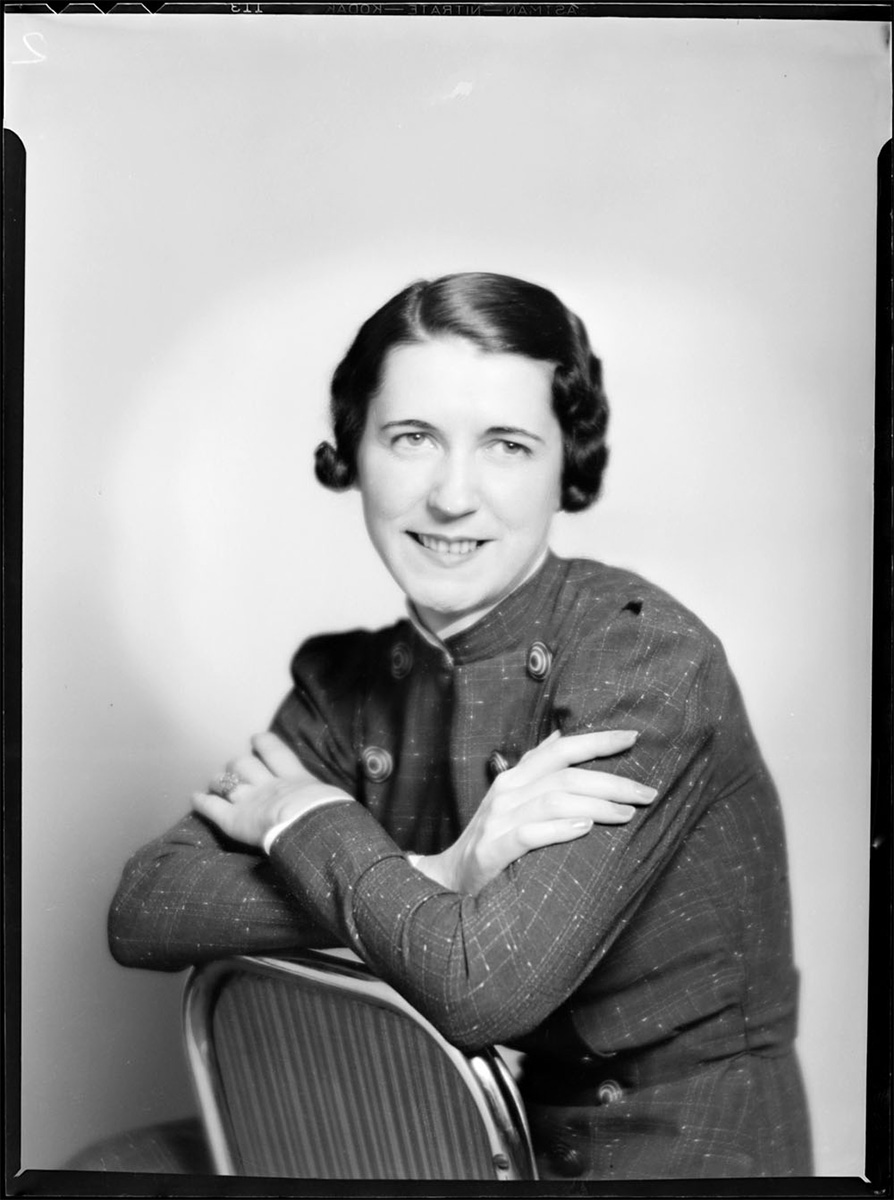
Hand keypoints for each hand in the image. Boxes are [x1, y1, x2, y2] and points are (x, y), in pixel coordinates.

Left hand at [193, 732, 350, 848]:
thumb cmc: (332, 816)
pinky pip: (213, 807)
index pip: (276, 753)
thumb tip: (340, 809)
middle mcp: (269, 785)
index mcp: (296, 780)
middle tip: (236, 770)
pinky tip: (195, 797)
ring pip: (227, 781)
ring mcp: (249, 800)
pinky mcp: (234, 819)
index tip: (257, 738)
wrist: (313, 826)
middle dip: (239, 764)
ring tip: (217, 781)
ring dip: (221, 779)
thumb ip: (329, 802)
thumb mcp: (336, 804)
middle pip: (245, 763)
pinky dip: (203, 802)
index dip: (265, 743)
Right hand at [413, 729, 654, 895]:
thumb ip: (535, 769)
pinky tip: (586, 827)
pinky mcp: (492, 850)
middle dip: (611, 780)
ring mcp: (497, 820)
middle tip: (647, 792)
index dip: (597, 741)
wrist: (449, 881)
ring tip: (627, 813)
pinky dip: (560, 828)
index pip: (560, 749)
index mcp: (514, 778)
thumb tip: (562, 736)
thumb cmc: (491, 840)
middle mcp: (506, 792)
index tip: (633, 737)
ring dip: (596, 803)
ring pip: (554, 800)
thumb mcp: (511, 799)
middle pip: (566, 775)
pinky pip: (530, 834)